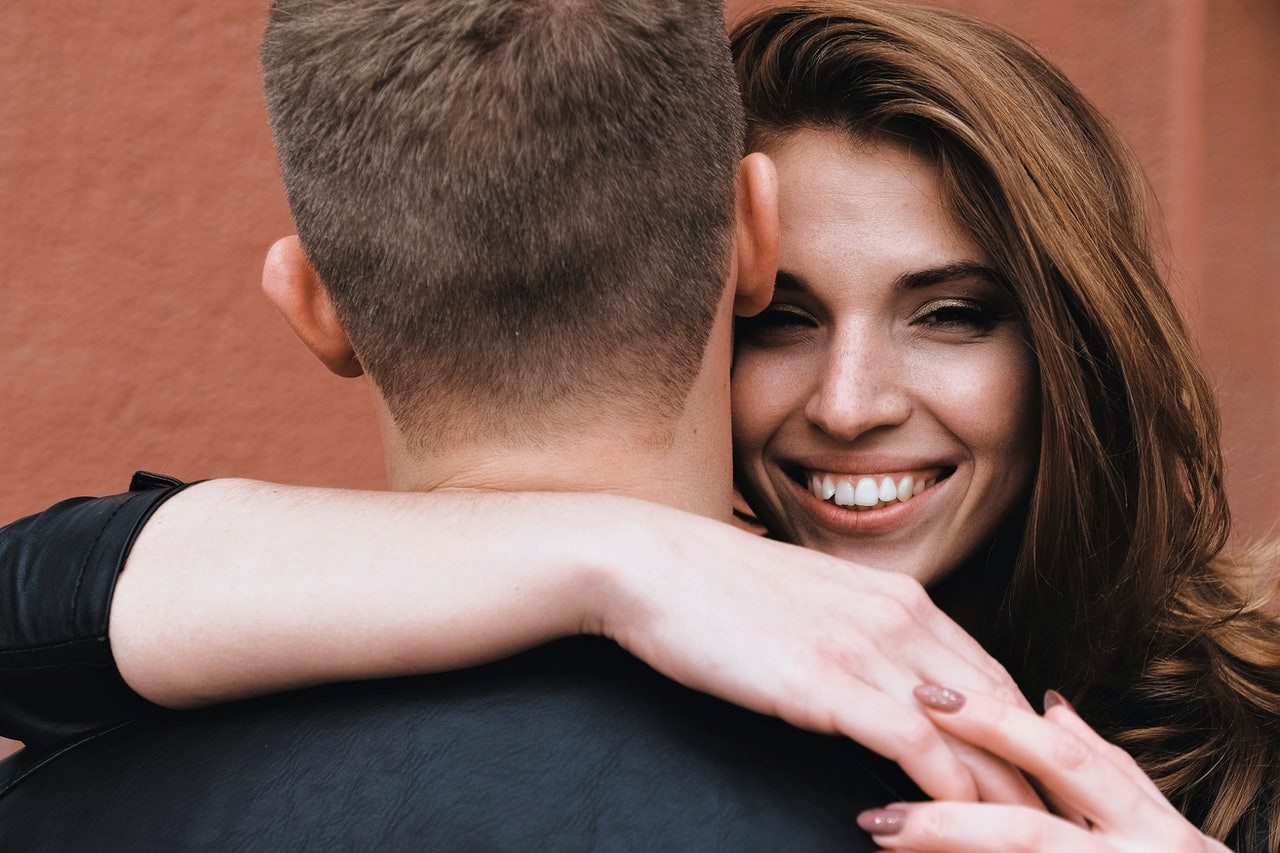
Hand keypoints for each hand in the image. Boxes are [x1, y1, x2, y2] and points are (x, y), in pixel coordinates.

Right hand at [593, 506, 1041, 805]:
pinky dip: (941, 793)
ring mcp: (865, 647)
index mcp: (900, 597)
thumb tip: (885, 682)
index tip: (1039, 782)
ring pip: (970, 733)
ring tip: (1023, 845)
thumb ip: (862, 635)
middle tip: (1055, 825)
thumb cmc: (719, 588)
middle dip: (1035, 773)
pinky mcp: (826, 682)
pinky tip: (941, 825)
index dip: (1025, 736)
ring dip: (1003, 797)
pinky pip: (913, 748)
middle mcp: (899, 617)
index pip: (992, 677)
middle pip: (999, 708)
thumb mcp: (813, 602)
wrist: (652, 564)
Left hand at [857, 684, 1230, 850]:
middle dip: (948, 820)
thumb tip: (1050, 707)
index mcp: (1149, 824)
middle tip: (882, 813)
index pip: (1061, 759)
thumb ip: (1103, 767)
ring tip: (886, 849)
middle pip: (1027, 832)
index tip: (925, 696)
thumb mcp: (1154, 819)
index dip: (992, 724)